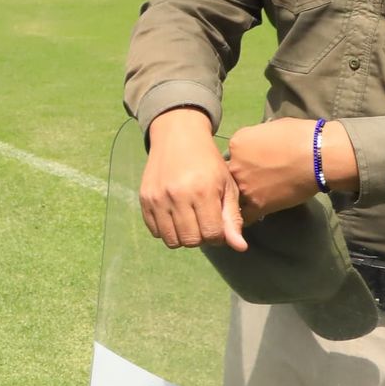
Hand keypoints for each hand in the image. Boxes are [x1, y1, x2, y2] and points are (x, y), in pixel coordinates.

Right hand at [139, 108, 245, 251]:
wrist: (178, 137)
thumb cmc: (208, 162)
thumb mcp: (226, 185)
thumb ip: (233, 218)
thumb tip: (240, 248)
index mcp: (203, 191)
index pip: (211, 235)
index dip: (218, 236)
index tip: (218, 224)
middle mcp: (178, 196)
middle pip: (191, 241)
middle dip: (201, 237)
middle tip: (204, 221)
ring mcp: (158, 198)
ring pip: (171, 240)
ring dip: (183, 236)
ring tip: (189, 219)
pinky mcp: (144, 199)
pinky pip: (155, 232)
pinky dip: (167, 230)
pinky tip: (175, 215)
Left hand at [227, 118, 358, 221]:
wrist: (318, 156)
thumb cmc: (299, 136)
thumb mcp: (270, 127)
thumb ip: (257, 139)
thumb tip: (258, 147)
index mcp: (237, 143)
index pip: (233, 153)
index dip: (245, 158)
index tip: (258, 160)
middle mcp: (235, 165)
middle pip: (232, 174)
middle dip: (243, 175)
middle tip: (261, 177)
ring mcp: (244, 186)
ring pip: (236, 194)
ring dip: (245, 195)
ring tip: (260, 194)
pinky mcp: (257, 204)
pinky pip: (245, 215)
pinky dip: (248, 215)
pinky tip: (254, 212)